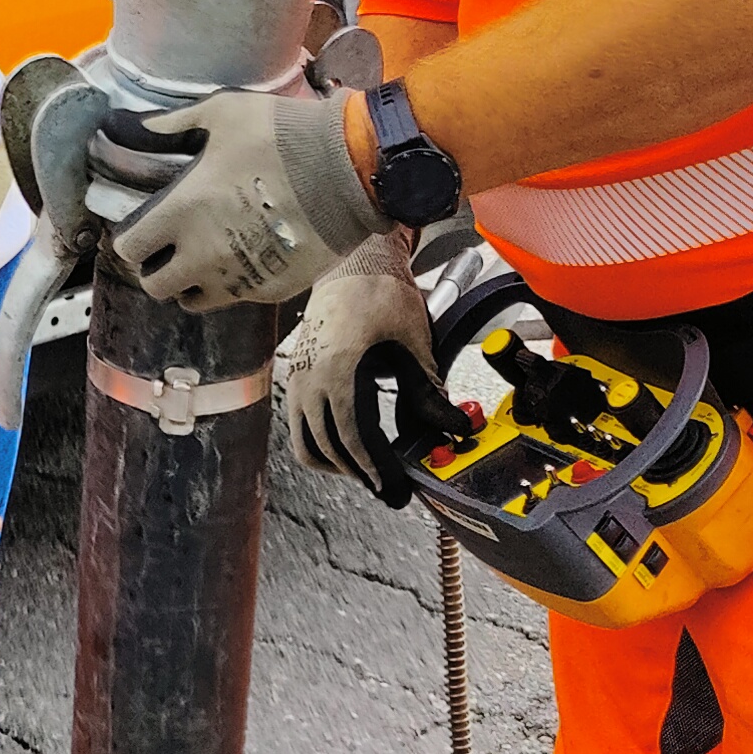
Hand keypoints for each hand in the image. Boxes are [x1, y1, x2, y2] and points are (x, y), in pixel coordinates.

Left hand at [101, 84, 380, 310]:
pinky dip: (234, 283)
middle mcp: (204, 255)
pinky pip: (238, 297)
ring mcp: (239, 279)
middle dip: (157, 268)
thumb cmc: (283, 136)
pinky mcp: (271, 291)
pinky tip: (248, 253)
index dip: (131, 240)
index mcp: (182, 213)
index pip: (129, 249)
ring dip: (192, 283)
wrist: (349, 169)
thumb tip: (130, 125)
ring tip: (206, 255)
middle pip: (156, 286)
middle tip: (172, 246)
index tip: (142, 229)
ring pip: (194, 301)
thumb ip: (170, 125)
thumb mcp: (220, 114)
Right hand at [284, 233, 438, 491]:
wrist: (351, 262)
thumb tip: (456, 427)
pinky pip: (300, 428)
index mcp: (338, 369)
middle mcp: (310, 379)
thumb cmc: (380, 293)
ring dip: (338, 466)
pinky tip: (348, 451)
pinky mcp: (296, 378)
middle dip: (362, 475)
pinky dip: (321, 448)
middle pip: (330, 447)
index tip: (393, 487)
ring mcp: (298, 380)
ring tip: (371, 475)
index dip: (375, 467)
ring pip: (308, 445)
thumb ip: (429, 390)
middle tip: (390, 492)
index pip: (353, 435)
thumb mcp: (412, 341)